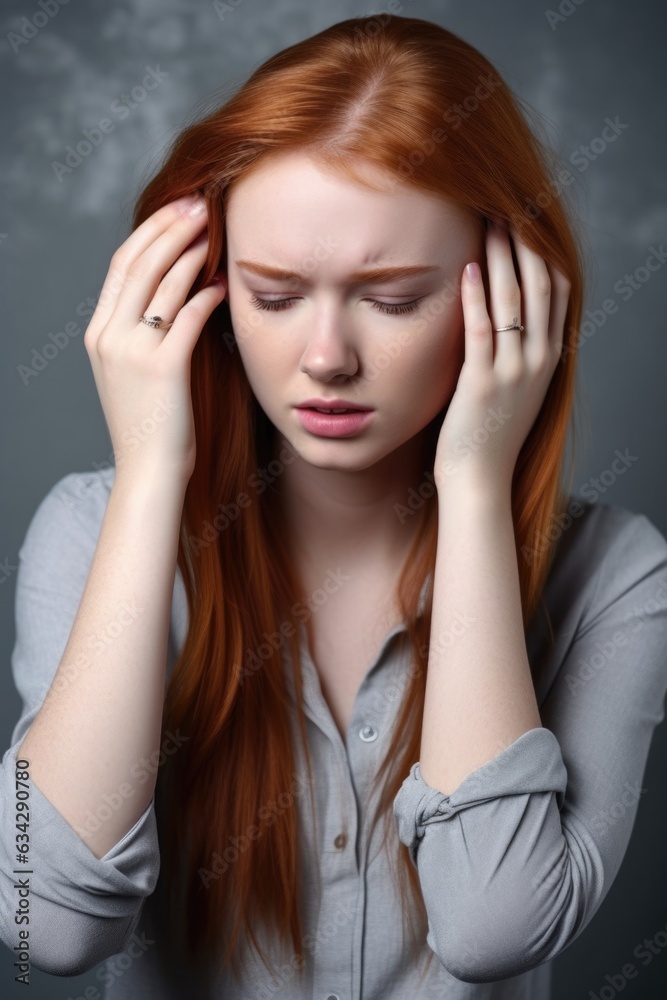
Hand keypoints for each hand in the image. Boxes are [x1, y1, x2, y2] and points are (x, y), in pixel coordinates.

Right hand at [83, 195, 227, 485]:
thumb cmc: (151, 426)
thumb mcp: (133, 372)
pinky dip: (208, 295)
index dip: (150, 232)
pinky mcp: (163, 368)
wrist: (148, 473)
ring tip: (215, 231)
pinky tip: (224, 284)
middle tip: (200, 204)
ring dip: (191, 252)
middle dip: (171, 227)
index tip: (177, 210)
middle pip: (140, 263)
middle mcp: (109, 336)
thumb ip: (144, 333)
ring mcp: (132, 351)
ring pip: (163, 283)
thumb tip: (178, 294)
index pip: (121, 266)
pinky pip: (189, 318)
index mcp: (99, 333)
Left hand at [433, 220, 570, 496]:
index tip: (529, 222)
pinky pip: (482, 331)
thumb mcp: (515, 387)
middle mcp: (537, 360)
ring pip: (513, 302)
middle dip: (525, 244)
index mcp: (548, 358)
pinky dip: (476, 298)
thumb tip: (504, 316)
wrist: (480, 480)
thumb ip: (515, 352)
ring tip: (488, 223)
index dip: (544, 253)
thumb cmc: (489, 434)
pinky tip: (469, 268)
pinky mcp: (482, 383)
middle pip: (539, 287)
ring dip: (501, 258)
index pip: (557, 293)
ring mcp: (513, 372)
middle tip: (509, 206)